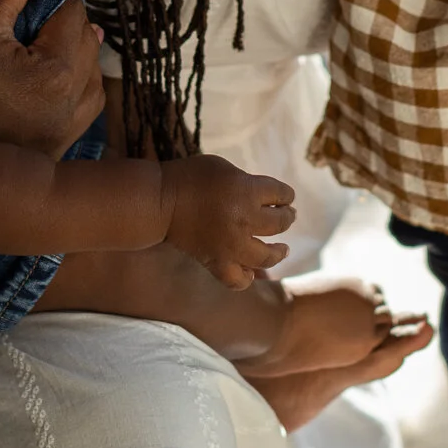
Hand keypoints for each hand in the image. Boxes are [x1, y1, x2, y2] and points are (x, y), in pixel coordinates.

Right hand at [0, 0, 104, 157]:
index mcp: (54, 72)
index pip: (72, 14)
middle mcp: (72, 100)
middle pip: (86, 41)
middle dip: (67, 22)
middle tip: (40, 14)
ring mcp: (71, 126)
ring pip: (94, 72)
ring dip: (78, 53)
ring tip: (49, 44)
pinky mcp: (66, 141)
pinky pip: (90, 101)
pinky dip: (81, 82)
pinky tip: (59, 74)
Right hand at [159, 155, 295, 287]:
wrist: (160, 202)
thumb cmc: (191, 177)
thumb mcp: (224, 167)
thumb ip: (248, 182)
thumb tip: (267, 199)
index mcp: (247, 191)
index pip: (282, 194)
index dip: (286, 195)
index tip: (285, 197)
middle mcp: (244, 220)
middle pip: (280, 223)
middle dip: (287, 217)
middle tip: (288, 216)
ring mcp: (231, 245)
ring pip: (267, 256)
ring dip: (279, 251)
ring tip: (283, 249)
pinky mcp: (216, 263)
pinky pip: (238, 279)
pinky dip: (247, 277)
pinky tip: (251, 271)